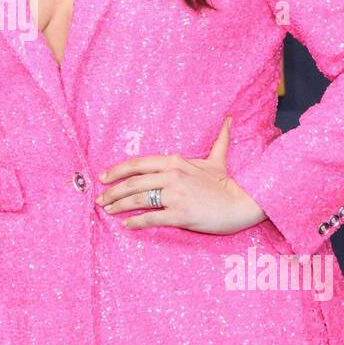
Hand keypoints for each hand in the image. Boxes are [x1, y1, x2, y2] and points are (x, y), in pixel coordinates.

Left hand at [95, 115, 266, 233]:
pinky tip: (127, 224)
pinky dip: (136, 221)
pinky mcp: (180, 214)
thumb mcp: (218, 159)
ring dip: (119, 206)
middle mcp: (172, 176)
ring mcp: (175, 195)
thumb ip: (219, 140)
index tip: (103, 177)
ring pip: (138, 199)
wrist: (243, 202)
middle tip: (100, 199)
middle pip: (133, 183)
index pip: (138, 164)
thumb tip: (229, 120)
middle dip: (112, 191)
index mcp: (175, 162)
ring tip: (108, 211)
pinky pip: (151, 217)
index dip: (117, 170)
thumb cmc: (227, 182)